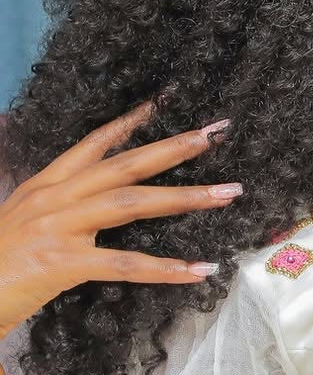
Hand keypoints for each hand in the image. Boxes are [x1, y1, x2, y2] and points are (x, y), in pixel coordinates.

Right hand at [0, 97, 241, 342]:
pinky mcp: (61, 263)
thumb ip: (57, 210)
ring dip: (185, 196)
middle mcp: (53, 198)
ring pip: (133, 202)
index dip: (128, 123)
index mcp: (44, 187)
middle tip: (215, 134)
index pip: (92, 145)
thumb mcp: (23, 225)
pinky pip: (124, 264)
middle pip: (125, 165)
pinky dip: (165, 268)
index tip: (162, 103)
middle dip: (173, 148)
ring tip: (228, 193)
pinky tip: (198, 270)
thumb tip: (90, 206)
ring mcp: (57, 228)